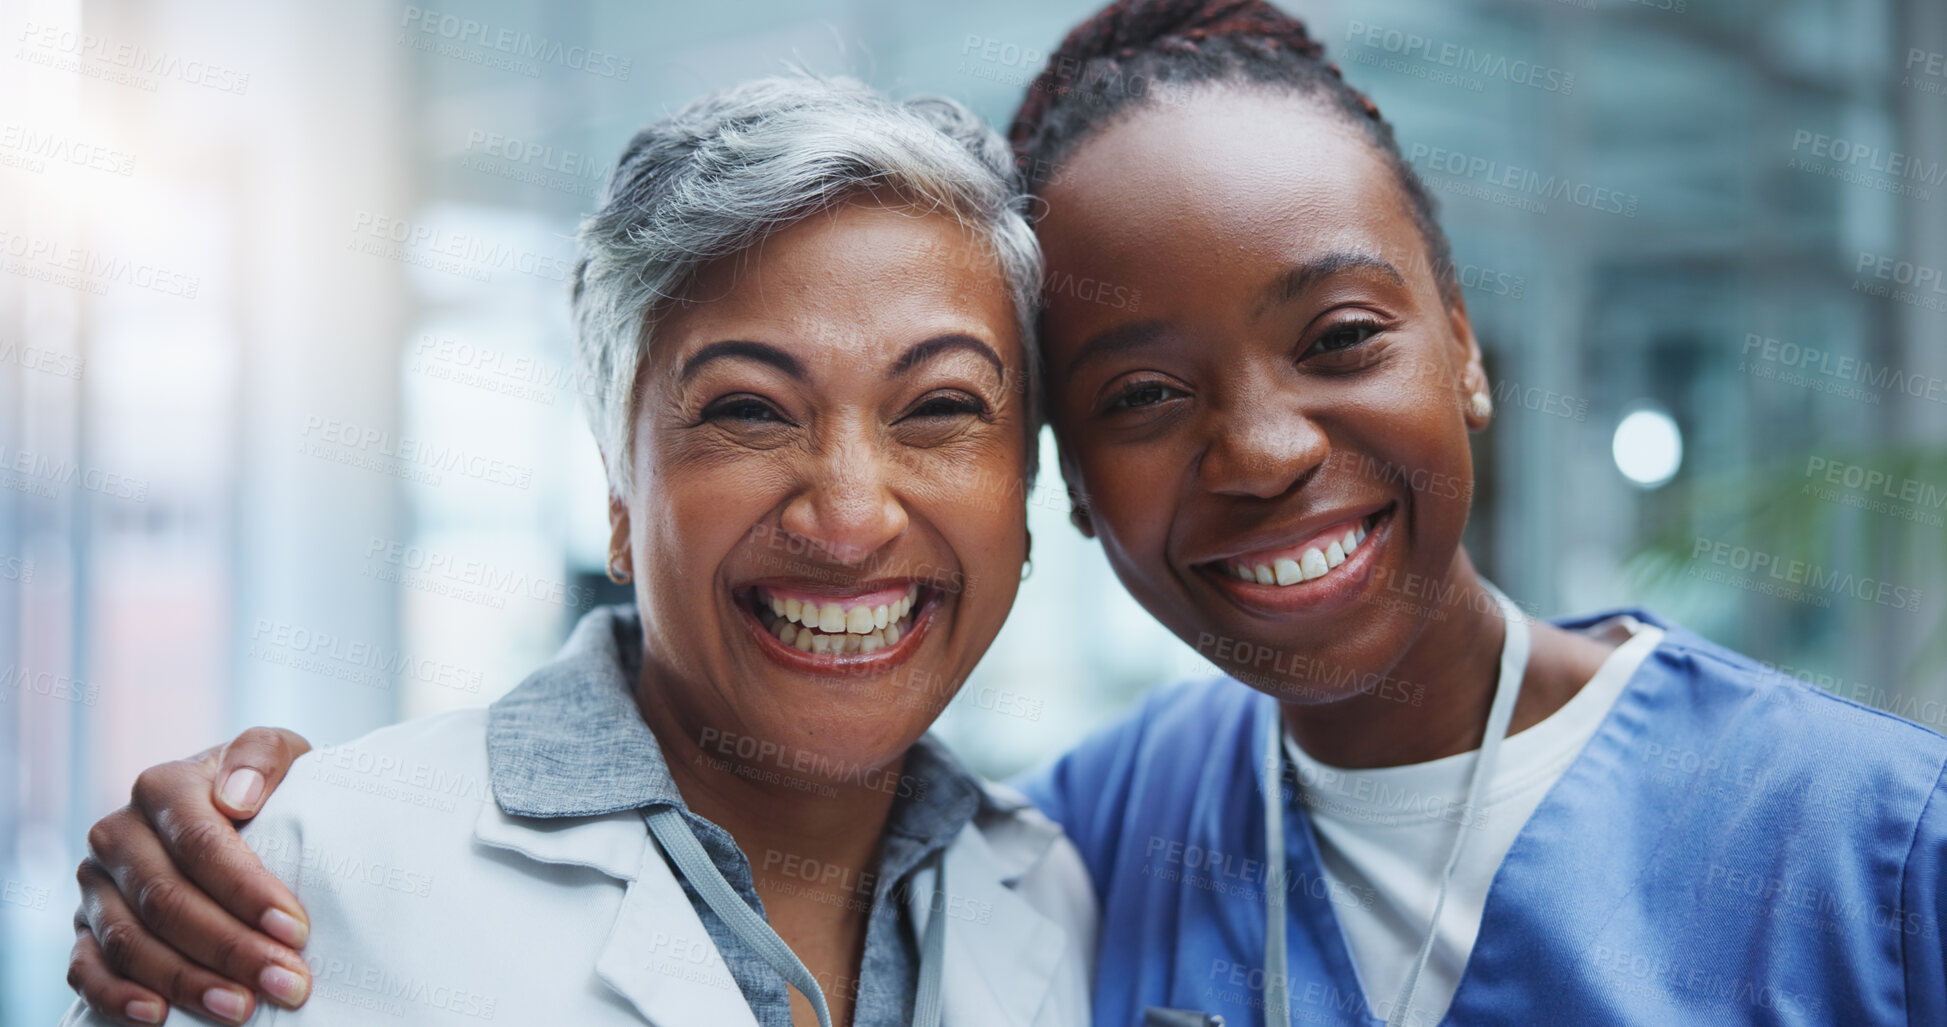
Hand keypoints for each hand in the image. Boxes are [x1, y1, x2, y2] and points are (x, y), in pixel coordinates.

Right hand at [68, 727, 313, 1024]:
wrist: (234, 811)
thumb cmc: (266, 790)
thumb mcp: (280, 755)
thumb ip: (262, 756)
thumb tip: (237, 796)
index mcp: (163, 787)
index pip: (200, 843)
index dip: (247, 890)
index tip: (295, 929)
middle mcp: (119, 834)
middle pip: (167, 899)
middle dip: (231, 948)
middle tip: (287, 983)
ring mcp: (95, 885)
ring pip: (129, 941)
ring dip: (187, 981)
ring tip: (242, 1009)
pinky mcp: (84, 928)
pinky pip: (87, 969)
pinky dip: (117, 997)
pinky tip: (158, 1017)